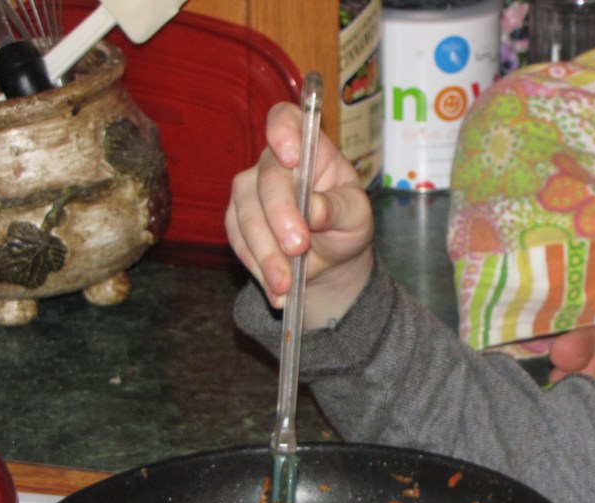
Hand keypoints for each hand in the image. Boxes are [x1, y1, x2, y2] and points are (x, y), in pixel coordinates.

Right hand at [226, 101, 374, 327]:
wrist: (331, 262)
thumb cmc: (346, 226)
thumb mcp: (357, 217)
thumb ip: (339, 208)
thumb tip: (314, 209)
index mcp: (310, 150)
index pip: (287, 120)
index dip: (283, 131)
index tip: (291, 158)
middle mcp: (275, 164)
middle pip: (266, 178)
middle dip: (279, 216)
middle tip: (298, 248)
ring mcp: (251, 192)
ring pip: (245, 214)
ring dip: (265, 252)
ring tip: (286, 282)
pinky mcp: (237, 222)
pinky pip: (239, 241)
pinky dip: (257, 267)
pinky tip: (277, 289)